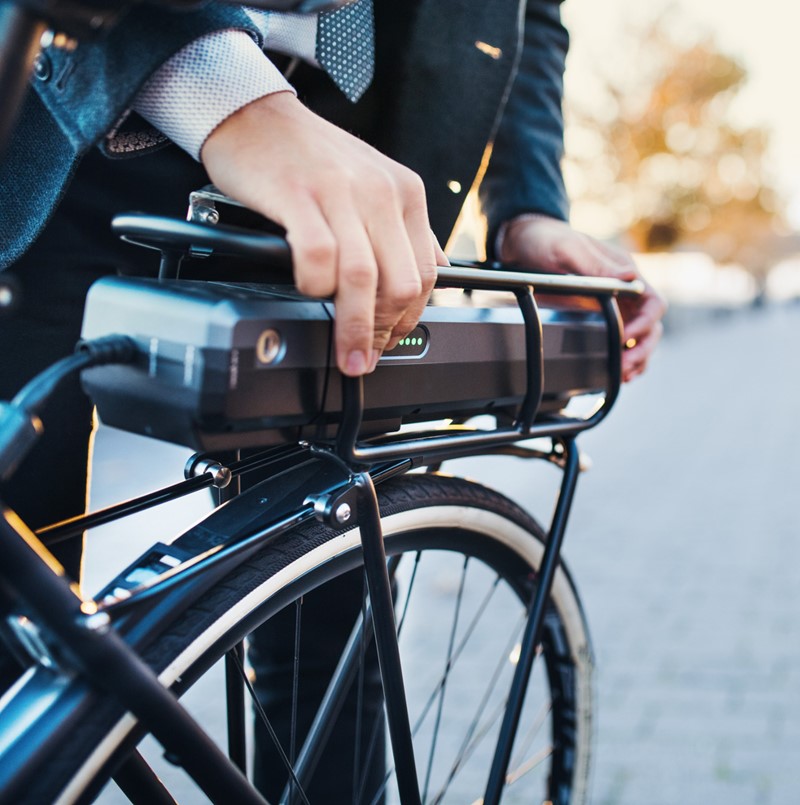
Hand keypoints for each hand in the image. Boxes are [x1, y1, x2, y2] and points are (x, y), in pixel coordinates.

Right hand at [201, 92, 441, 375]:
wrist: (256, 114)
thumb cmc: (311, 156)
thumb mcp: (375, 182)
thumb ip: (407, 228)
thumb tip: (438, 266)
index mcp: (404, 193)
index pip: (425, 273)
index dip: (410, 318)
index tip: (392, 341)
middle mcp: (380, 193)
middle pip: (399, 283)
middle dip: (385, 331)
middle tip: (367, 355)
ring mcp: (340, 193)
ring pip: (363, 278)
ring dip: (355, 327)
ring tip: (346, 352)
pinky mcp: (299, 195)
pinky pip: (319, 257)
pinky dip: (315, 286)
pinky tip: (308, 291)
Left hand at [498, 214, 665, 381]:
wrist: (524, 243)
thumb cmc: (547, 240)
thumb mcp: (568, 249)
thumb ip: (596, 265)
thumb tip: (630, 277)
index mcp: (624, 272)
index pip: (653, 302)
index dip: (646, 324)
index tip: (626, 338)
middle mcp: (624, 291)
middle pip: (651, 326)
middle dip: (642, 349)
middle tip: (624, 367)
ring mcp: (613, 306)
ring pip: (639, 338)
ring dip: (636, 358)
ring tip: (622, 376)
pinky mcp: (598, 317)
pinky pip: (619, 341)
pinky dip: (621, 357)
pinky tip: (615, 372)